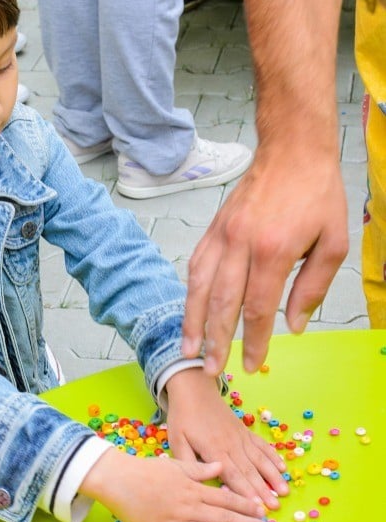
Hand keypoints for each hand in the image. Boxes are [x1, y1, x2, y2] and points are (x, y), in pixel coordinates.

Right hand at [80, 448, 274, 521]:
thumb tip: (221, 467)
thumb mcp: (176, 464)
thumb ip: (200, 469)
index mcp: (193, 489)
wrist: (118, 479)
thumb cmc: (147, 471)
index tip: (263, 512)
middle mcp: (188, 507)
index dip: (246, 506)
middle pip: (223, 518)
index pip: (226, 499)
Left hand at [165, 368, 287, 509]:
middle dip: (263, 490)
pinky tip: (283, 467)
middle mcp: (231, 444)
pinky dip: (273, 456)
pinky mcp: (245, 430)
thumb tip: (199, 483)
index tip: (256, 506)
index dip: (245, 492)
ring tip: (285, 491)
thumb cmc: (183, 417)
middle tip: (276, 507)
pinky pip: (261, 445)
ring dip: (273, 475)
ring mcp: (240, 437)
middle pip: (249, 471)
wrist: (194, 388)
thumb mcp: (176, 440)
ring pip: (260, 459)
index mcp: (213, 449)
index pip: (232, 475)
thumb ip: (187, 462)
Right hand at [182, 149, 347, 374]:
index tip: (252, 365)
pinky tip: (191, 310)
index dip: (254, 341)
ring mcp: (222, 234)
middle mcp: (240, 244)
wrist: (292, 151)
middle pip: (222, 303)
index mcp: (273, 251)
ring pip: (200, 286)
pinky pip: (196, 264)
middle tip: (211, 370)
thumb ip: (312, 287)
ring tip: (188, 349)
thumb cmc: (318, 195)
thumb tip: (292, 326)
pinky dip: (192, 292)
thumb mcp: (333, 243)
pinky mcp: (214, 227)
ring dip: (193, 321)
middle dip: (215, 341)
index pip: (258, 308)